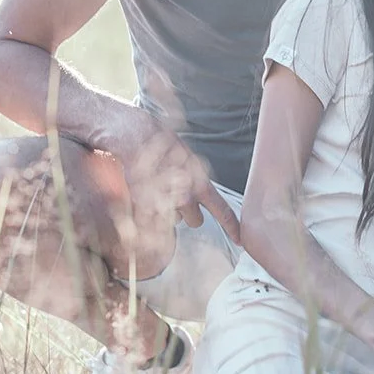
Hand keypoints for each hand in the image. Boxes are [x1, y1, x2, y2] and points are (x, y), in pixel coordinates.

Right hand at [98, 106, 240, 244]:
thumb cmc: (161, 144)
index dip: (231, 226)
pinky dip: (150, 213)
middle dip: (188, 213)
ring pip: (174, 220)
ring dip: (168, 211)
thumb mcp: (187, 159)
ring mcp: (164, 202)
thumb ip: (196, 180)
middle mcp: (185, 195)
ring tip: (159, 188)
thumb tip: (200, 199)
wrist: (134, 134)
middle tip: (177, 194)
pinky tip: (146, 194)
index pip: (221, 209)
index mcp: (200, 182)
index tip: (240, 240)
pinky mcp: (145, 206)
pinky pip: (152, 221)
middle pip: (195, 221)